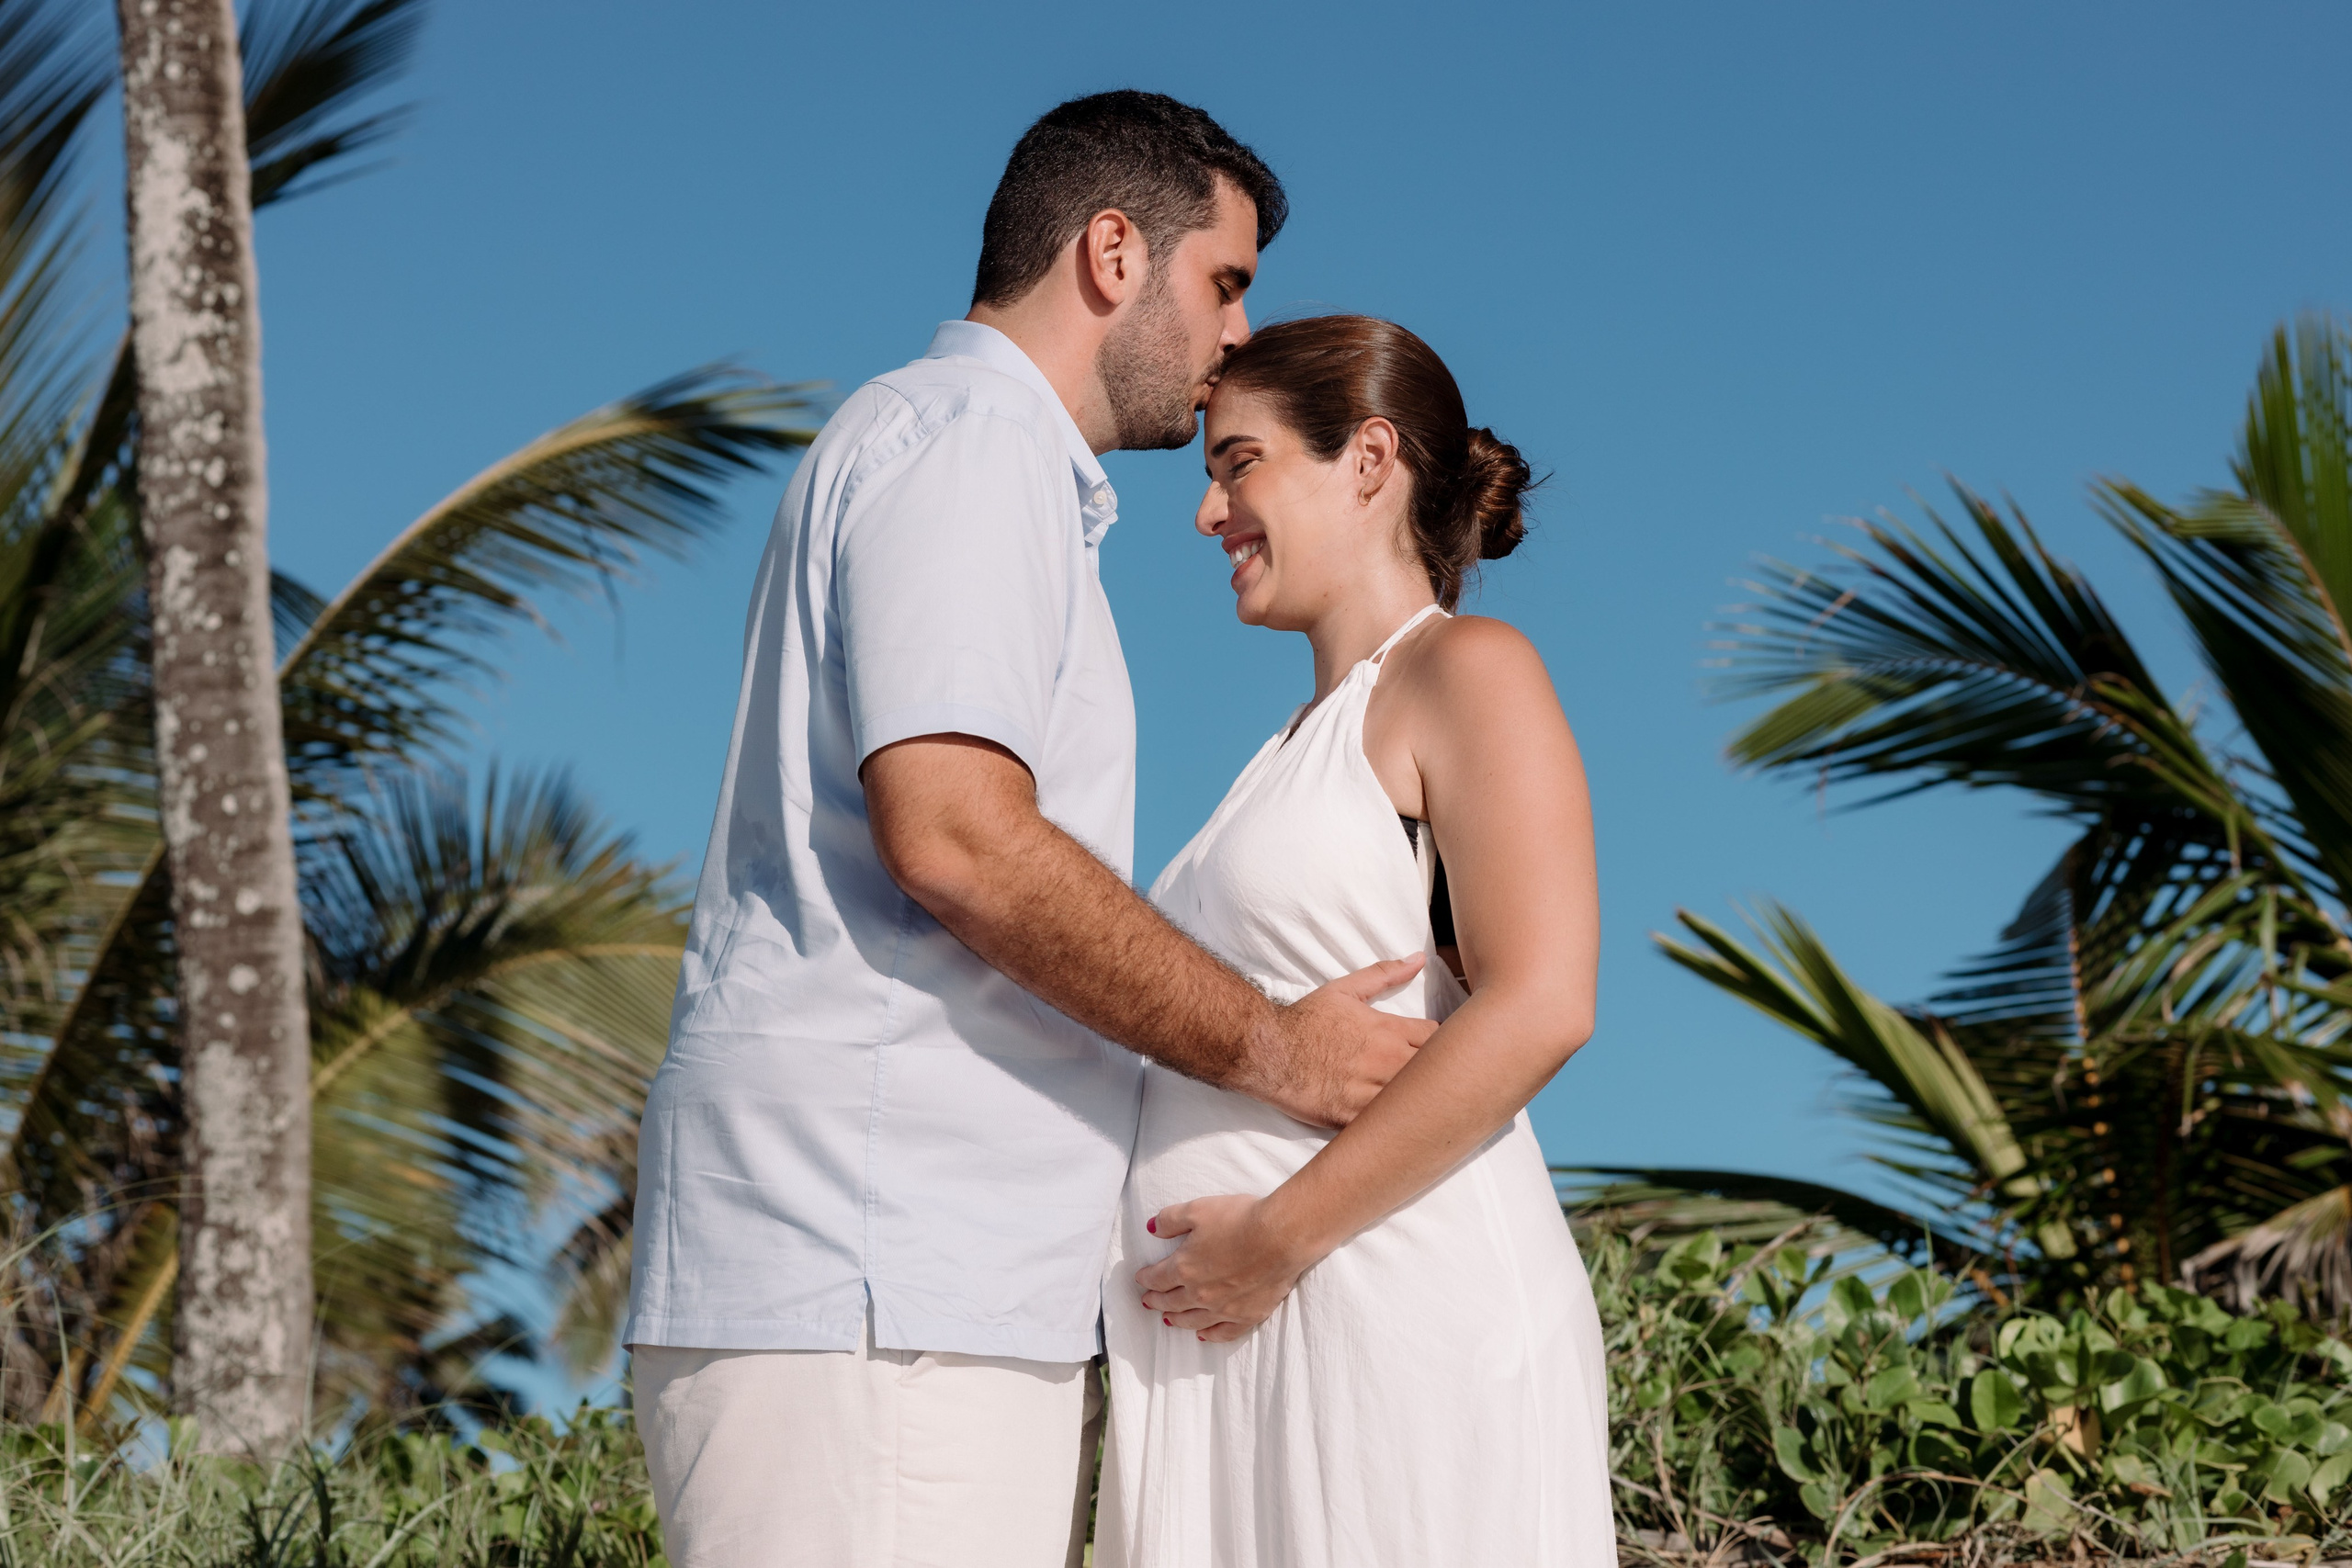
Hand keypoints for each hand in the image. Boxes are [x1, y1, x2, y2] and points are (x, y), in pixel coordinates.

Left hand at [1135, 1195, 1313, 1342]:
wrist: (1281, 1237)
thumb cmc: (1240, 1219)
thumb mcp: (1197, 1210)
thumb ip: (1170, 1220)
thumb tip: (1151, 1229)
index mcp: (1184, 1267)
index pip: (1158, 1277)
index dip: (1146, 1278)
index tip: (1141, 1279)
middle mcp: (1199, 1293)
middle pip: (1172, 1301)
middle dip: (1157, 1301)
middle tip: (1148, 1302)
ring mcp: (1223, 1308)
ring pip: (1193, 1320)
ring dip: (1177, 1320)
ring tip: (1168, 1320)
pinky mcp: (1247, 1316)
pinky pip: (1223, 1333)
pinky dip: (1210, 1336)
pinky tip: (1204, 1335)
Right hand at [1236, 956, 1436, 1127]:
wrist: (1269, 1051)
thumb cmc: (1306, 1020)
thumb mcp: (1346, 989)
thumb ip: (1385, 974)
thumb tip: (1419, 959)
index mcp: (1390, 1031)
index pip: (1439, 1039)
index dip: (1439, 1043)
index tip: (1430, 1048)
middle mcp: (1387, 1062)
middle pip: (1436, 1072)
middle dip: (1436, 1072)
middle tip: (1429, 1075)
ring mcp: (1371, 1093)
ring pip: (1416, 1102)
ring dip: (1418, 1100)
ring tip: (1415, 1100)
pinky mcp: (1354, 1118)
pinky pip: (1387, 1127)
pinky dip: (1393, 1124)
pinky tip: (1393, 1122)